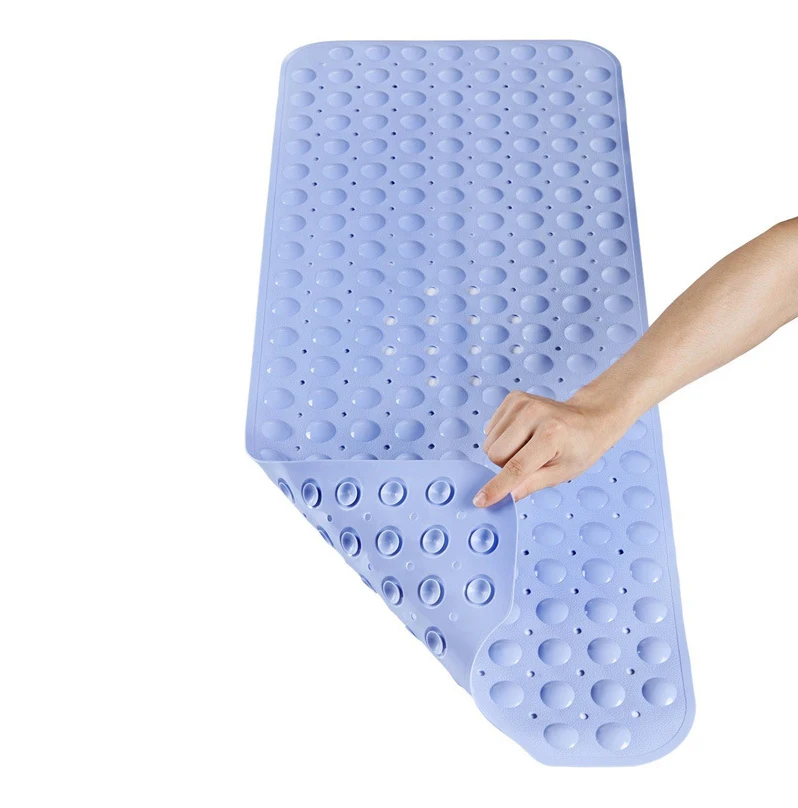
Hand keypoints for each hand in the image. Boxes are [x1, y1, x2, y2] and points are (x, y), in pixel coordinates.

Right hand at [472, 391, 625, 507]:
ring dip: (504, 451)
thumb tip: (508, 496)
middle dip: (506, 465)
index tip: (481, 500)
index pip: (516, 467)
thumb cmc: (580, 447)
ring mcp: (523, 402)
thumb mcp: (562, 473)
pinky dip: (502, 437)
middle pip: (496, 454)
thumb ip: (531, 484)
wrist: (590, 418)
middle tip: (530, 461)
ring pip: (490, 443)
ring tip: (528, 446)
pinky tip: (522, 434)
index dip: (497, 487)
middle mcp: (534, 414)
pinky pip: (490, 429)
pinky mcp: (514, 397)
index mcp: (551, 435)